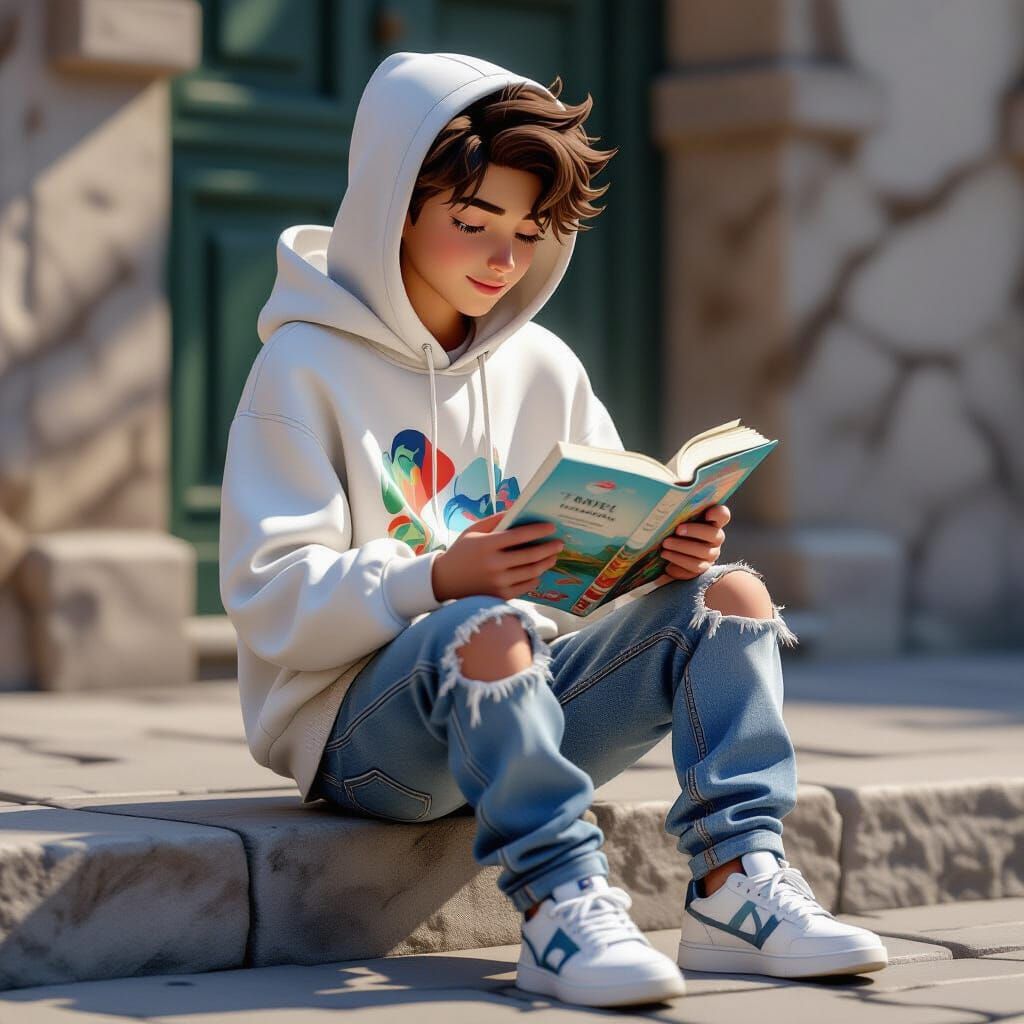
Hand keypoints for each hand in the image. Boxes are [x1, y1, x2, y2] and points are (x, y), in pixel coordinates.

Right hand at [431, 511, 565, 601]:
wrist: (444, 580)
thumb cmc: (461, 551)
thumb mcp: (473, 530)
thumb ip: (495, 520)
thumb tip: (518, 510)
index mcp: (487, 545)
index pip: (519, 536)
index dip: (538, 530)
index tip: (551, 526)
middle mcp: (494, 565)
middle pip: (530, 556)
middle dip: (548, 548)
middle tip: (559, 543)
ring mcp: (498, 582)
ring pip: (531, 572)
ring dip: (546, 563)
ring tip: (552, 556)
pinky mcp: (500, 596)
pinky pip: (526, 587)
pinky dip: (535, 578)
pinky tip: (538, 571)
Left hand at [657, 504, 729, 581]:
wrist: (669, 552)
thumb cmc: (675, 530)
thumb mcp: (678, 519)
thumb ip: (681, 512)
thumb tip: (672, 501)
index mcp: (712, 522)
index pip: (722, 515)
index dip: (718, 513)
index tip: (707, 513)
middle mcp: (715, 538)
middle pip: (713, 534)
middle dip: (695, 531)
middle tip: (677, 530)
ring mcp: (711, 554)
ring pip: (702, 551)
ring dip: (682, 547)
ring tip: (665, 543)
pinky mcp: (702, 568)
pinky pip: (694, 565)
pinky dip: (678, 559)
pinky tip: (665, 554)